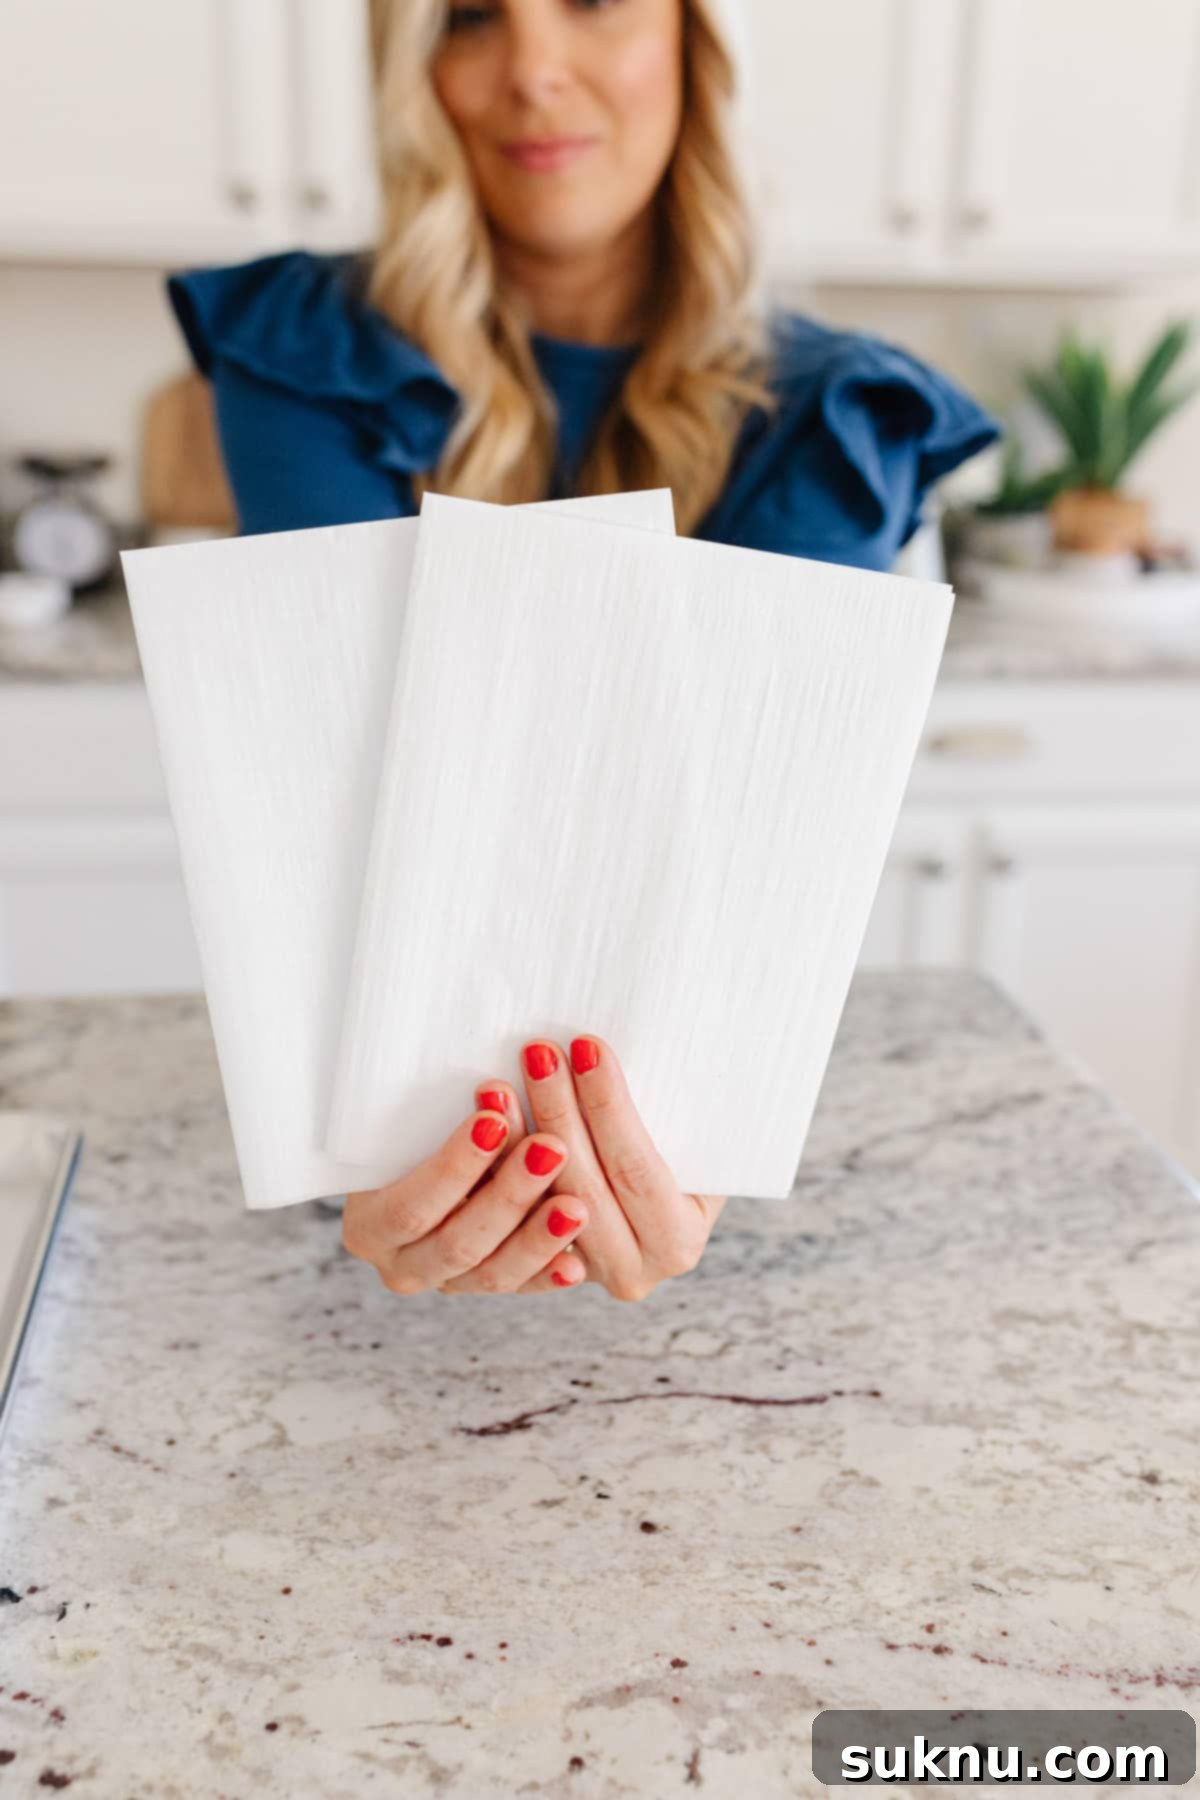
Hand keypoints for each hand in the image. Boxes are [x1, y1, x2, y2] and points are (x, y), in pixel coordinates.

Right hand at [342, 1099, 584, 1296]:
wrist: (412, 1165)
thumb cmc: (413, 1131)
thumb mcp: (410, 1124)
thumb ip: (445, 1120)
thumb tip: (495, 1090)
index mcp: (370, 1225)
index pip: (411, 1206)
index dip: (453, 1167)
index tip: (493, 1121)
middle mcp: (403, 1264)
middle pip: (458, 1242)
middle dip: (509, 1194)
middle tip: (552, 1149)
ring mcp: (446, 1281)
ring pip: (493, 1273)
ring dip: (537, 1238)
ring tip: (575, 1205)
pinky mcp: (485, 1286)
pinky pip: (521, 1288)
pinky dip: (549, 1275)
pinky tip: (577, 1264)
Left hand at [443, 1034, 725, 1301]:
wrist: (649, 1198)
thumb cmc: (675, 1146)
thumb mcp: (687, 1133)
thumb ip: (666, 1110)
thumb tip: (611, 1052)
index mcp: (677, 1241)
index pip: (637, 1170)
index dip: (611, 1107)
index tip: (586, 1047)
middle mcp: (629, 1272)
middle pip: (583, 1186)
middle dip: (558, 1111)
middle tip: (539, 1052)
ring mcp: (576, 1277)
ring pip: (535, 1209)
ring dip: (515, 1138)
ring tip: (499, 1082)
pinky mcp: (525, 1271)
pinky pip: (499, 1226)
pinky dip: (486, 1172)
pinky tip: (481, 1121)